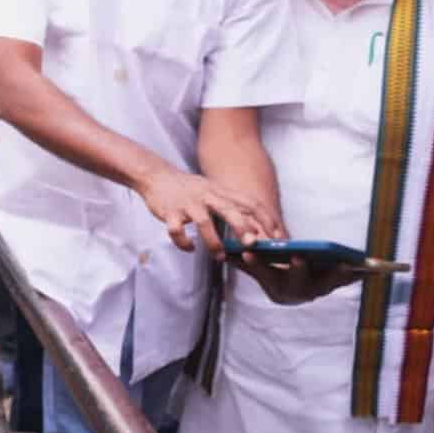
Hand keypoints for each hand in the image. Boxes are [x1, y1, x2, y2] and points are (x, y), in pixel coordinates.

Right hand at [136, 165, 281, 256]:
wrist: (156, 176)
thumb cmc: (189, 189)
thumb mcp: (214, 191)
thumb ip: (231, 207)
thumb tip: (254, 230)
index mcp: (220, 192)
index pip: (248, 203)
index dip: (264, 218)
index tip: (277, 235)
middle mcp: (206, 196)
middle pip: (228, 210)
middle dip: (242, 227)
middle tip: (252, 244)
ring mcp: (188, 204)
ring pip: (203, 222)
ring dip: (213, 242)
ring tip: (220, 256)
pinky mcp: (169, 212)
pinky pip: (176, 229)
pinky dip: (183, 242)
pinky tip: (189, 248)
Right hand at [234, 255, 358, 305]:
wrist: (289, 291)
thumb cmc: (271, 274)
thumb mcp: (256, 268)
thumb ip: (243, 261)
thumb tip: (221, 251)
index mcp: (275, 288)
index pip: (264, 274)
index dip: (256, 265)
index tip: (249, 253)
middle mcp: (297, 293)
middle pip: (297, 281)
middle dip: (297, 269)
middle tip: (297, 255)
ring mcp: (317, 290)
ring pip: (326, 283)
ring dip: (337, 275)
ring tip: (345, 262)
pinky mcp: (333, 285)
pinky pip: (346, 280)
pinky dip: (357, 275)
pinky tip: (369, 266)